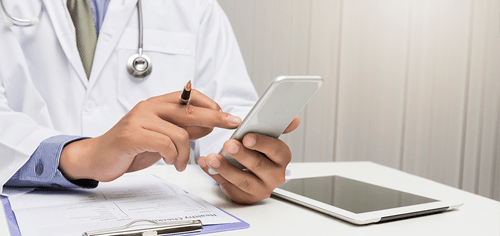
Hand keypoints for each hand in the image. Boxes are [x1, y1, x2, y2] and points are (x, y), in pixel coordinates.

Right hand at [59, 90, 241, 181]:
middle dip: (216, 117)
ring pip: (180, 133)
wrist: (97, 158)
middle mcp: (148, 107)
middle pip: (190, 110)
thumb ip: (183, 129)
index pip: (189, 96)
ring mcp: (139, 119)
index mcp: (156, 104)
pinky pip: (165, 145)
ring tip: (180, 163)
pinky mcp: (132, 135)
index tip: (227, 115)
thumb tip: (209, 125)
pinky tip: (170, 162)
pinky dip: (173, 157)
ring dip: (186, 153)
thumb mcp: (161, 136)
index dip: (211, 104)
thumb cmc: (130, 147)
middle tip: (233, 123)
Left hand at [197, 116, 299, 203]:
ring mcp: (259, 188)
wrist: (248, 168)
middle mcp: (274, 175)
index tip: (247, 137)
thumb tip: (293, 120)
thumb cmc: (257, 150)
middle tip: (228, 145)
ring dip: (225, 168)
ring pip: (243, 180)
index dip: (262, 143)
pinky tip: (207, 165)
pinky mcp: (245, 196)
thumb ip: (279, 126)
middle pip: (259, 166)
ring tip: (213, 158)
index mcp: (282, 158)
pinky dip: (215, 175)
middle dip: (242, 155)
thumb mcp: (267, 136)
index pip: (277, 150)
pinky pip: (228, 187)